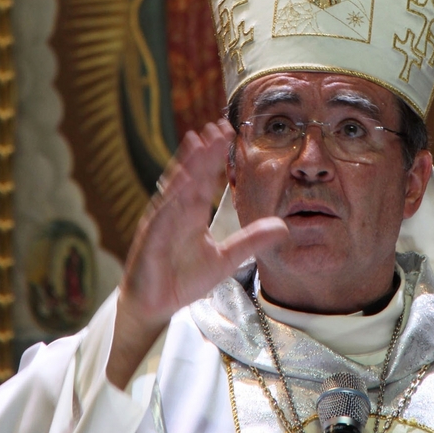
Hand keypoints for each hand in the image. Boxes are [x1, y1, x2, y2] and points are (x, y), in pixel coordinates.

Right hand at [107, 119, 287, 387]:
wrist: (154, 307)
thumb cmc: (183, 280)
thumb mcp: (226, 260)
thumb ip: (251, 241)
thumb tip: (283, 226)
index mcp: (192, 212)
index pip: (206, 177)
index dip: (215, 155)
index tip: (227, 131)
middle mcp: (176, 210)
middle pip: (192, 174)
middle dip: (204, 150)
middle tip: (217, 125)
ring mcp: (161, 221)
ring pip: (175, 186)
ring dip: (186, 164)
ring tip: (197, 140)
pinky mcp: (150, 238)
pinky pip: (162, 213)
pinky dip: (172, 196)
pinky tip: (183, 181)